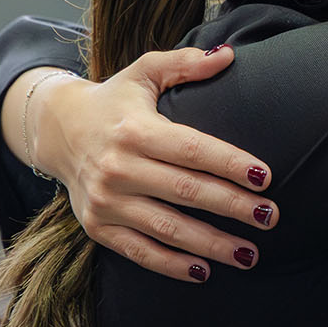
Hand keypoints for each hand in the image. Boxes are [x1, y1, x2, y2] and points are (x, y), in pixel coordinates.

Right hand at [34, 46, 277, 282]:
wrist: (57, 130)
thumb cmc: (115, 100)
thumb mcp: (144, 71)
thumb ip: (186, 62)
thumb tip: (228, 55)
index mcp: (135, 130)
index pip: (193, 150)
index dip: (231, 164)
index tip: (266, 177)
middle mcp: (118, 167)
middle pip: (186, 192)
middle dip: (233, 207)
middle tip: (270, 217)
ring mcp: (105, 201)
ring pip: (167, 229)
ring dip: (211, 245)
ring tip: (250, 253)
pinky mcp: (97, 227)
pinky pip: (139, 252)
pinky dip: (171, 265)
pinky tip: (205, 271)